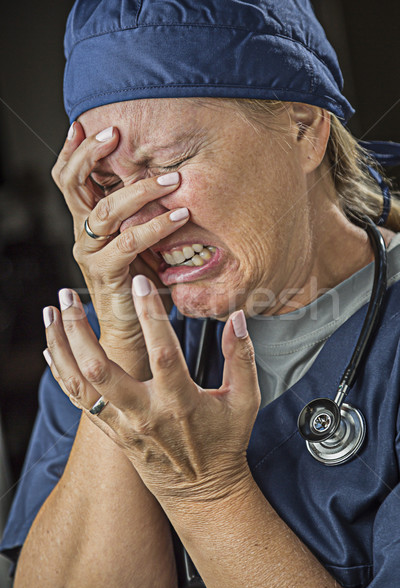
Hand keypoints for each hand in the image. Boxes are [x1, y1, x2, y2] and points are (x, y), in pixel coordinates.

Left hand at [43, 276, 260, 506]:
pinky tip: (50, 350)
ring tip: (50, 314)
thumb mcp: (244, 400)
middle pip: (101, 370)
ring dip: (61, 348)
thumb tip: (237, 318)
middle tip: (68, 296)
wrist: (203, 492)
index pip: (162, 352)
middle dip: (81, 330)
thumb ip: (241, 357)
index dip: (150, 316)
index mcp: (180, 402)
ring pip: (81, 385)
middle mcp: (145, 414)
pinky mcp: (113, 433)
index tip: (140, 283)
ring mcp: (124, 425)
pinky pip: (80, 403)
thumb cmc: (225, 443)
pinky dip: (61, 374)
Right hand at [51, 122, 188, 374]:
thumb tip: (169, 175)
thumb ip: (142, 212)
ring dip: (139, 190)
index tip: (85, 124)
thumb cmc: (139, 280)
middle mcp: (84, 233)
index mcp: (89, 220)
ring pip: (106, 211)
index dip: (73, 151)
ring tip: (172, 180)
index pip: (70, 178)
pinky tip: (177, 217)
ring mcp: (91, 253)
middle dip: (92, 154)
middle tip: (117, 133)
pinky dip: (154, 227)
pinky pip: (128, 243)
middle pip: (73, 184)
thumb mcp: (139, 238)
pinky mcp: (106, 273)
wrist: (133, 327)